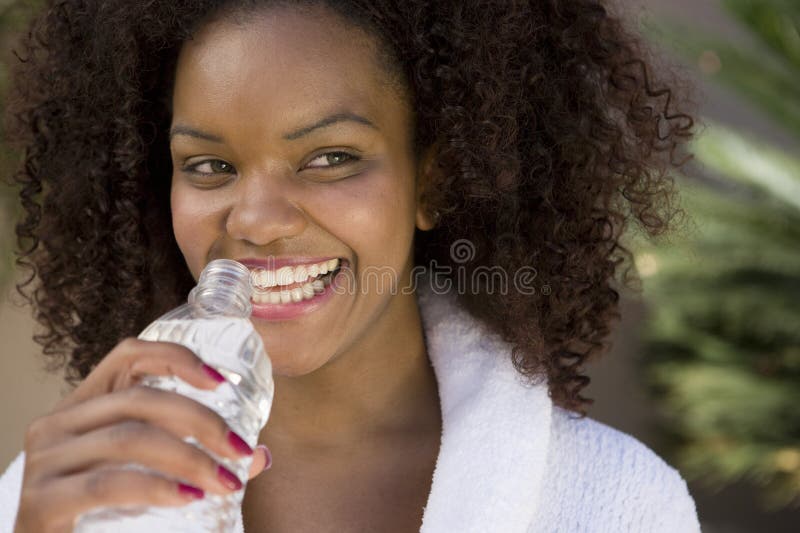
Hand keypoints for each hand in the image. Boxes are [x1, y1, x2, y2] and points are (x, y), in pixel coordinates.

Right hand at [13, 337, 271, 532]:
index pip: (127, 356)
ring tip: (225, 480)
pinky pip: (109, 483)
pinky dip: (157, 488)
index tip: (221, 380)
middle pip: (139, 399)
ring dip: (189, 458)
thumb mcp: (143, 472)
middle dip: (199, 420)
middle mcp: (57, 424)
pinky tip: (189, 497)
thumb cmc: (97, 511)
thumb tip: (257, 455)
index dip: (176, 357)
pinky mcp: (41, 500)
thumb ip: (194, 458)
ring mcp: (45, 461)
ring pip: (129, 438)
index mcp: (82, 407)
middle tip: (238, 449)